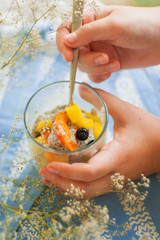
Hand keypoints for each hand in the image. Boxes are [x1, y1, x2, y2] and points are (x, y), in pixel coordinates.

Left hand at [39, 88, 159, 197]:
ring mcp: (115, 181)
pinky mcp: (114, 181)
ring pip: (86, 193)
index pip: (89, 172)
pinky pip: (91, 189)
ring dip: (65, 187)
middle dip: (60, 183)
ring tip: (49, 175)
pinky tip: (65, 175)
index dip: (67, 171)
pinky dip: (74, 185)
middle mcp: (115, 174)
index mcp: (117, 157)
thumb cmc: (150, 130)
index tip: (50, 163)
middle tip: (43, 170)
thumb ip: (103, 99)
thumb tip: (81, 88)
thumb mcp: (127, 111)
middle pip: (83, 190)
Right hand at [56, 6, 159, 81]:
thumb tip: (67, 41)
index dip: (63, 45)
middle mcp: (92, 36)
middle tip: (105, 58)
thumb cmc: (141, 25)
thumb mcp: (113, 25)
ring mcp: (98, 51)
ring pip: (84, 66)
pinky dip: (100, 76)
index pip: (66, 31)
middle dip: (89, 60)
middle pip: (75, 53)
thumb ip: (88, 33)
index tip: (70, 58)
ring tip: (115, 64)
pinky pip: (94, 75)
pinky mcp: (106, 63)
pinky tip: (113, 70)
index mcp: (90, 20)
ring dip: (98, 68)